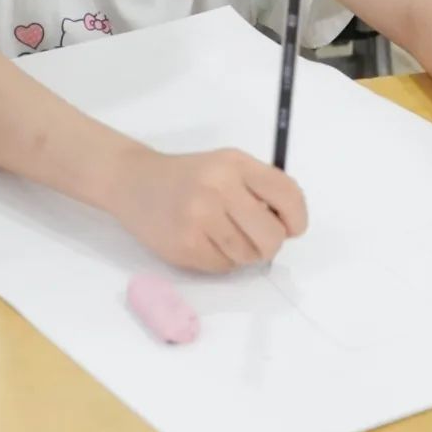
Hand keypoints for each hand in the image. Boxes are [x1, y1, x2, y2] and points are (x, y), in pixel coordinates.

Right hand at [109, 147, 307, 271]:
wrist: (134, 182)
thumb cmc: (189, 176)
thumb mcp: (226, 165)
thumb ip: (259, 188)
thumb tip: (290, 225)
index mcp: (236, 164)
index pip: (288, 196)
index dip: (297, 219)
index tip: (291, 227)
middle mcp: (219, 187)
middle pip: (272, 236)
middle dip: (270, 243)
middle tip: (256, 237)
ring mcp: (200, 217)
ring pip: (249, 256)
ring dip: (243, 253)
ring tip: (223, 234)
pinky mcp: (185, 245)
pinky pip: (224, 267)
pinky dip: (221, 260)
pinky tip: (204, 241)